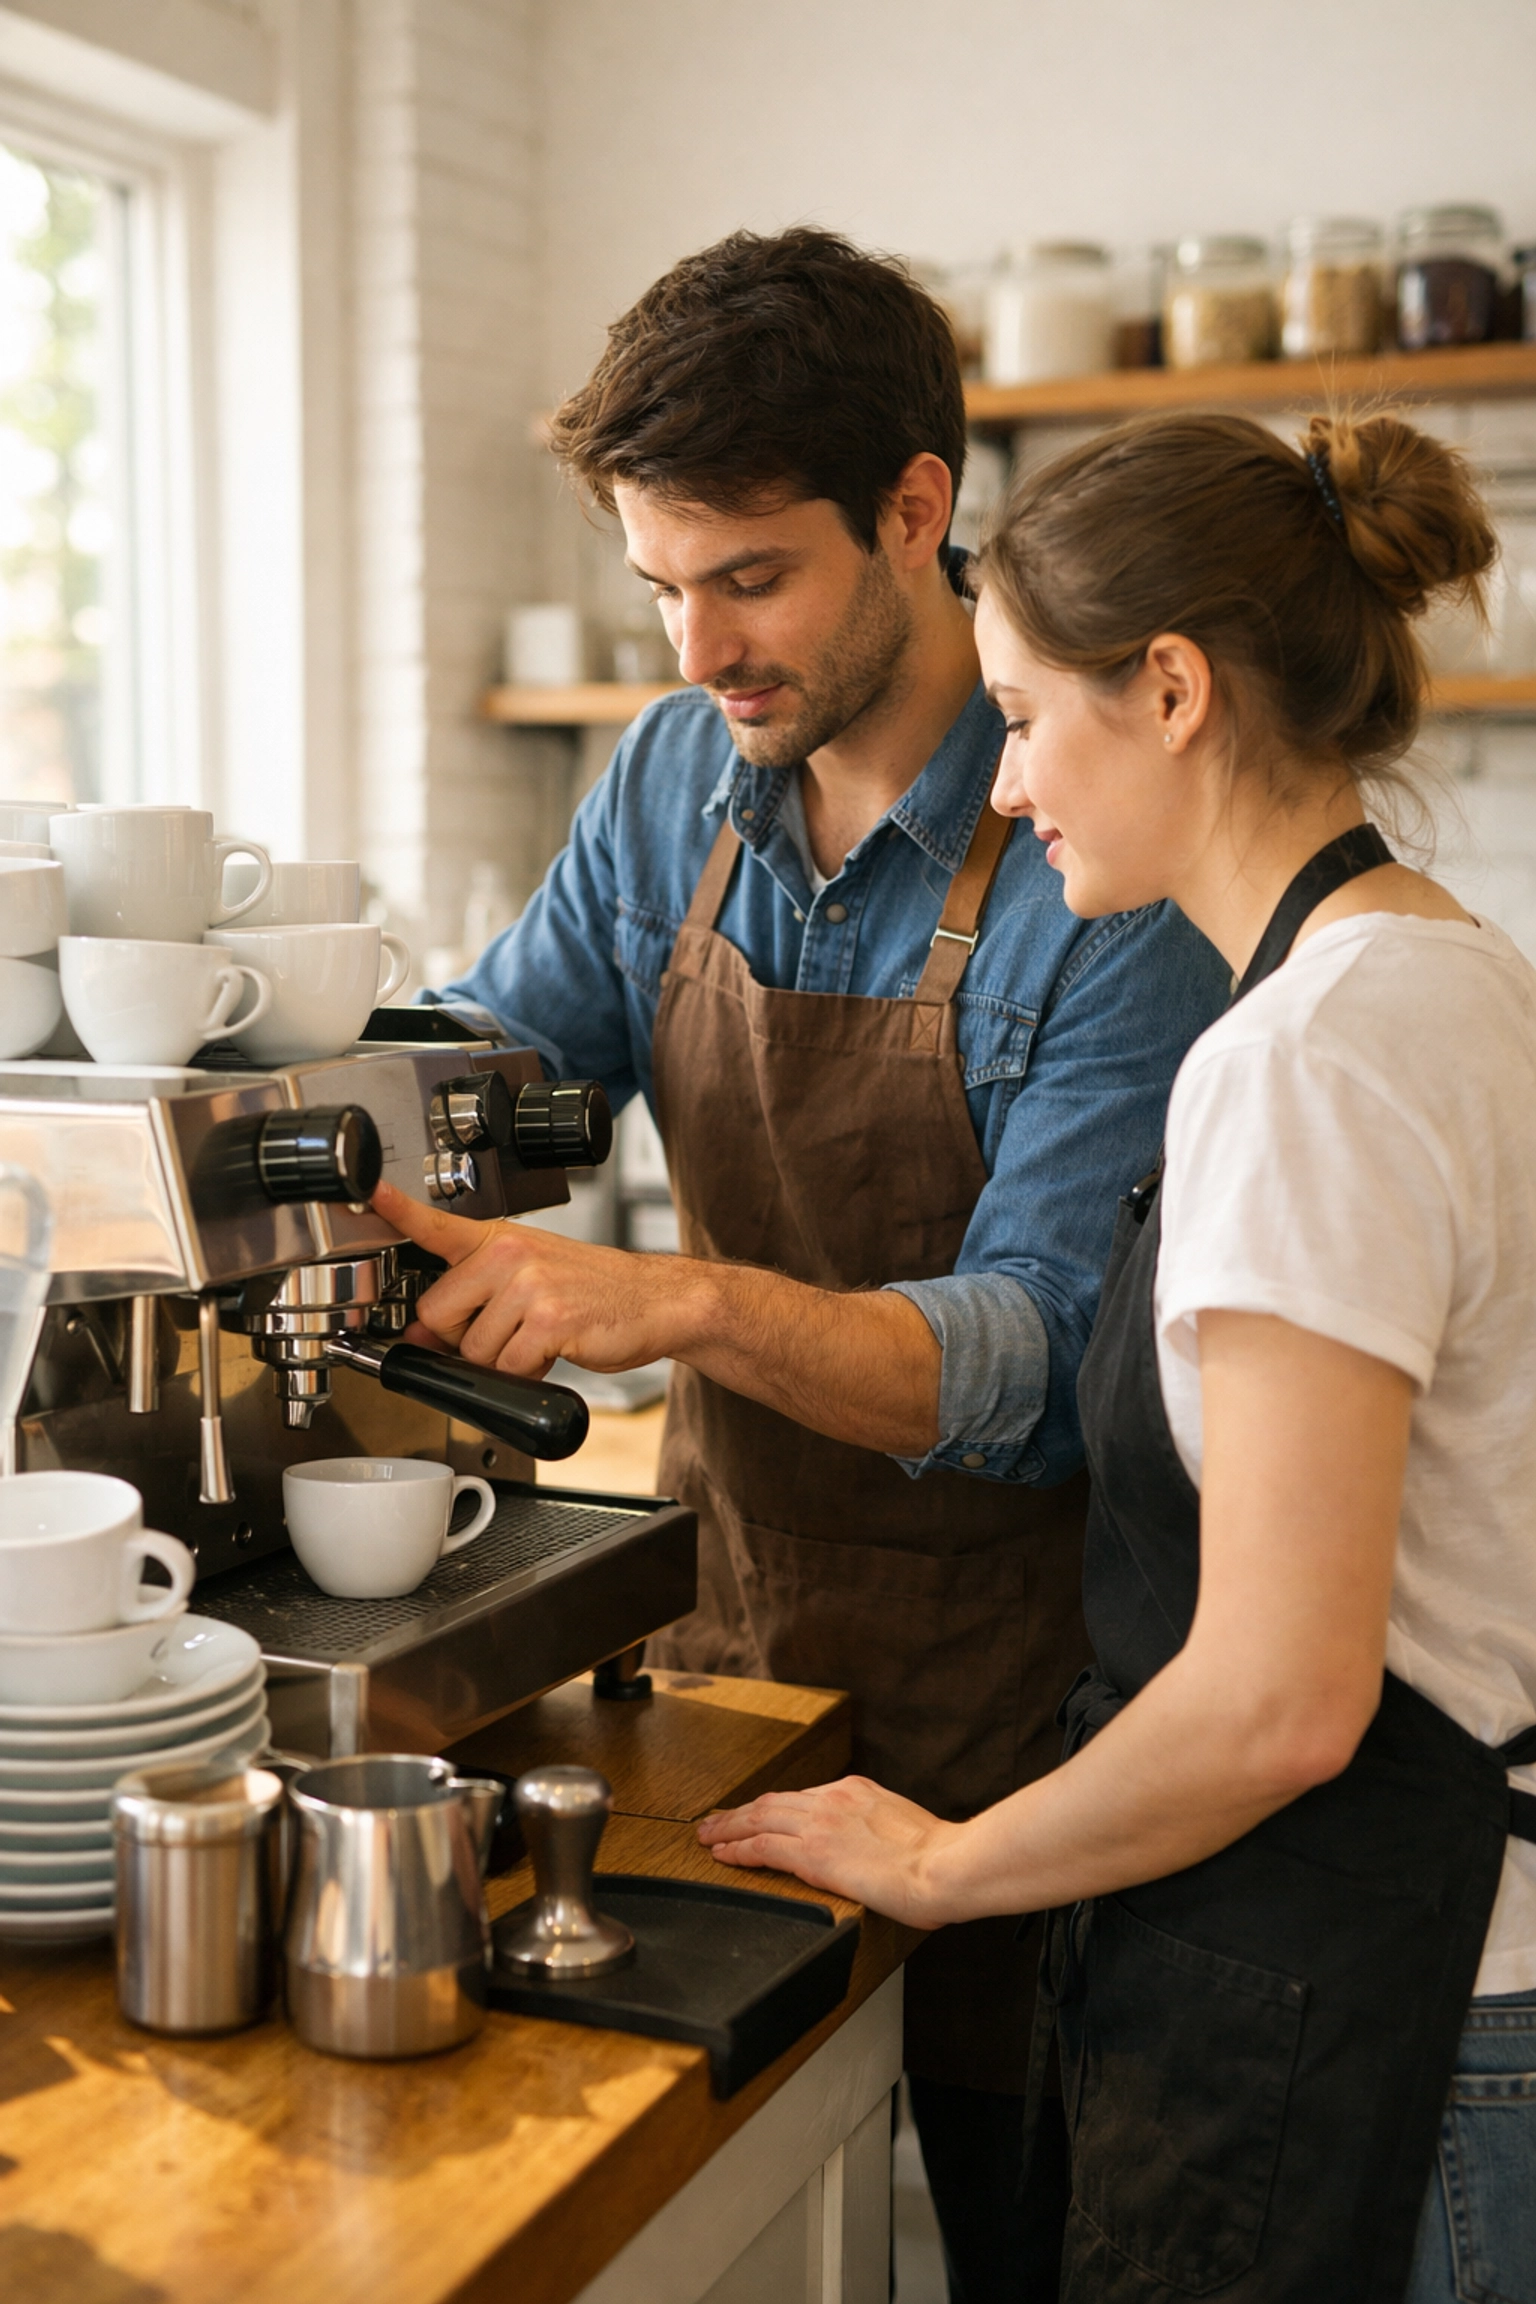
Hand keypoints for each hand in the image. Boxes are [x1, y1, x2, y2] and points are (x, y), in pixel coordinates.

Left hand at [371, 1177, 711, 1375]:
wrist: (656, 1301)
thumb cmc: (594, 1291)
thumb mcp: (530, 1279)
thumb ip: (474, 1298)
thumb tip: (421, 1334)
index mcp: (500, 1239)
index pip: (436, 1223)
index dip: (394, 1207)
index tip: (367, 1191)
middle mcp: (510, 1255)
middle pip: (439, 1315)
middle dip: (464, 1339)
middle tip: (507, 1333)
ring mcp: (529, 1286)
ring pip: (473, 1350)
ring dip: (502, 1360)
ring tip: (539, 1339)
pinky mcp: (549, 1320)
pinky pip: (508, 1367)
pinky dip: (527, 1373)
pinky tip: (553, 1353)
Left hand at [698, 1776, 963, 1926]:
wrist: (947, 1866)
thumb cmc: (940, 1860)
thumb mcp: (906, 1832)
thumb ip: (880, 1833)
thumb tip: (877, 1853)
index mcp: (857, 1791)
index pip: (802, 1798)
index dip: (774, 1809)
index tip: (759, 1816)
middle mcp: (834, 1799)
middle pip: (773, 1802)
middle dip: (741, 1812)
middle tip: (716, 1822)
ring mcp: (821, 1823)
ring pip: (758, 1818)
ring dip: (728, 1828)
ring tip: (707, 1836)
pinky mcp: (813, 1853)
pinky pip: (762, 1847)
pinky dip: (737, 1848)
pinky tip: (723, 1854)